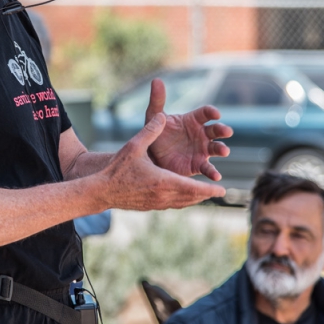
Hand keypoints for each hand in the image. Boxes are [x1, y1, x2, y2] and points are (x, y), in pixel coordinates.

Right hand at [100, 113, 226, 210]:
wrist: (102, 191)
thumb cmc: (117, 168)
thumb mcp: (134, 146)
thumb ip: (151, 131)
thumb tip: (163, 116)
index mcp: (163, 181)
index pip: (192, 188)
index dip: (208, 189)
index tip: (222, 189)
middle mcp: (163, 196)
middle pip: (191, 198)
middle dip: (206, 194)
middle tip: (218, 190)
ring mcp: (157, 204)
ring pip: (182, 203)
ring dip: (195, 199)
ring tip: (205, 194)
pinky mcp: (150, 207)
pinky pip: (173, 205)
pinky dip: (182, 201)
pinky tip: (183, 197)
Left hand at [145, 78, 231, 180]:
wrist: (150, 157)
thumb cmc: (155, 134)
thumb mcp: (154, 116)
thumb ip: (157, 100)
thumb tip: (156, 80)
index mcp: (193, 120)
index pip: (206, 113)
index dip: (212, 112)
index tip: (215, 114)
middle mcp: (201, 134)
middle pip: (216, 130)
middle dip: (223, 130)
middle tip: (227, 132)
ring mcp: (202, 149)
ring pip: (216, 148)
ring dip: (222, 149)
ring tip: (224, 151)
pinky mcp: (198, 164)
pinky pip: (208, 168)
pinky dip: (213, 172)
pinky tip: (216, 176)